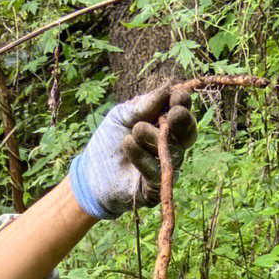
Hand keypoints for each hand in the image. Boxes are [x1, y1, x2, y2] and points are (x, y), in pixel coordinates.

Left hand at [68, 83, 197, 219]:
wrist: (91, 173)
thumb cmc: (108, 141)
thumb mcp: (121, 116)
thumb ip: (142, 105)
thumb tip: (165, 90)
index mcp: (165, 126)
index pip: (181, 113)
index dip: (182, 104)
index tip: (176, 97)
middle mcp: (171, 146)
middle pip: (187, 133)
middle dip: (183, 121)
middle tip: (175, 113)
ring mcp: (165, 167)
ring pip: (172, 151)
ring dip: (153, 137)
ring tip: (136, 129)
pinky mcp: (156, 188)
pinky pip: (156, 171)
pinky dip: (141, 155)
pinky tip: (127, 143)